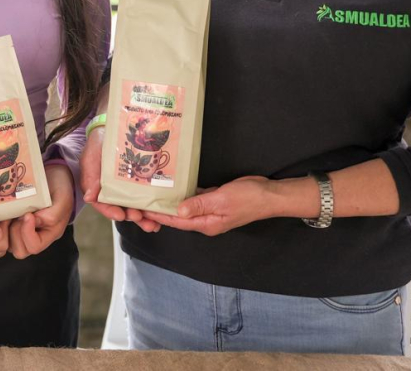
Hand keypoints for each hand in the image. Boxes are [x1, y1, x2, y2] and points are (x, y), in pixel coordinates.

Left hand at [8, 164, 73, 258]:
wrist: (53, 174)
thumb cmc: (60, 186)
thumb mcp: (62, 198)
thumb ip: (53, 213)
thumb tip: (36, 222)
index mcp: (50, 233)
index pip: (35, 246)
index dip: (27, 233)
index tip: (27, 214)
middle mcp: (36, 235)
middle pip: (20, 250)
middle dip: (15, 233)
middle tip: (16, 215)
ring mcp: (23, 230)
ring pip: (9, 244)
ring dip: (6, 230)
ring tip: (9, 213)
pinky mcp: (14, 223)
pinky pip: (3, 233)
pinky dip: (0, 224)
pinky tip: (3, 210)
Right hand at [80, 125, 160, 232]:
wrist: (110, 132)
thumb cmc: (97, 146)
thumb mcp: (90, 160)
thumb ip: (90, 178)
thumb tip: (89, 197)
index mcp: (99, 191)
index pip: (104, 205)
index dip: (112, 212)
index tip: (121, 215)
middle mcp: (114, 194)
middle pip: (122, 210)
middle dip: (132, 217)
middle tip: (141, 218)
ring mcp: (127, 190)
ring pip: (135, 207)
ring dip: (144, 218)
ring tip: (153, 224)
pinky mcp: (139, 184)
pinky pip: (146, 197)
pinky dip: (153, 207)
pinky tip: (161, 213)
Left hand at [145, 176, 275, 235]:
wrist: (269, 195)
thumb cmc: (248, 199)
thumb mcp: (222, 200)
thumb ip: (199, 205)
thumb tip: (178, 211)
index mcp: (206, 224)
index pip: (176, 221)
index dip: (158, 216)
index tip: (141, 210)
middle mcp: (205, 220)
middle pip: (178, 216)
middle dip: (160, 210)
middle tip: (141, 200)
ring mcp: (210, 210)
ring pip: (185, 207)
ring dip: (170, 201)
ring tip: (152, 192)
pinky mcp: (214, 200)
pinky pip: (194, 198)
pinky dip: (183, 193)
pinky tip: (173, 186)